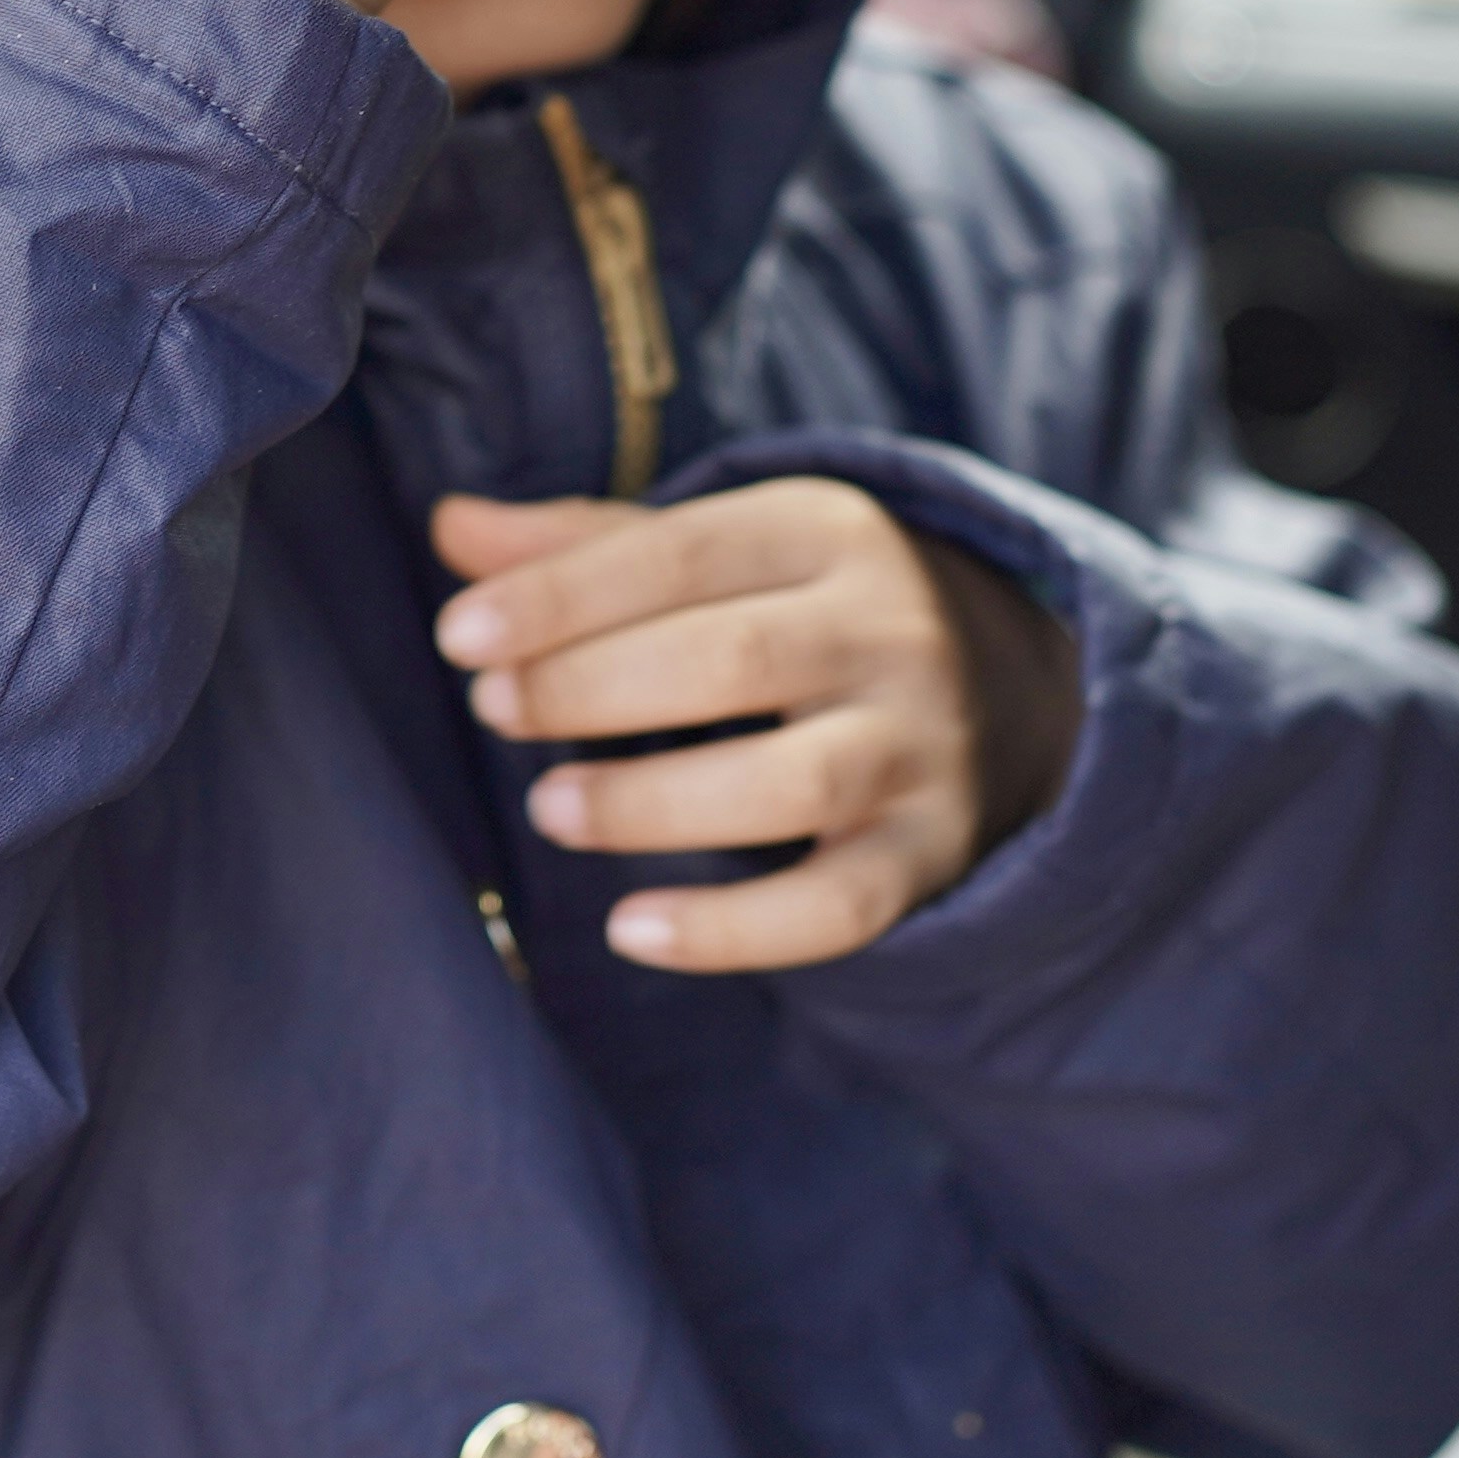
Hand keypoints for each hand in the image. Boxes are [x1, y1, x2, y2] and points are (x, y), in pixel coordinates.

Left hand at [432, 479, 1086, 970]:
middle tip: (495, 712)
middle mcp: (888, 632)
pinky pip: (836, 908)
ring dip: (650, 802)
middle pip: (731, 659)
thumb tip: (451, 525)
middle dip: (592, 687)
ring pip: (788, 784)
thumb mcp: (720, 552)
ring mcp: (918, 748)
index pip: (680, 552)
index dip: (562, 596)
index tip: (460, 637)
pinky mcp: (927, 854)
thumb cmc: (804, 609)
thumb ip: (586, 545)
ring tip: (549, 809)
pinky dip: (733, 932)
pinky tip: (632, 929)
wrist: (1007, 689)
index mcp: (825, 532)